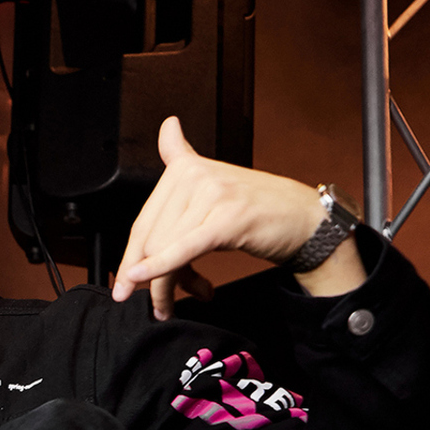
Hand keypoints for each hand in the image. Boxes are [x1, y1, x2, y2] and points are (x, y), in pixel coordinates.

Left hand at [111, 117, 341, 319]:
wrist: (306, 220)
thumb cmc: (259, 208)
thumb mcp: (216, 182)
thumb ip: (183, 157)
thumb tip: (167, 126)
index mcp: (187, 168)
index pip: (145, 221)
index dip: (130, 257)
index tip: (123, 283)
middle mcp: (196, 175)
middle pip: (151, 238)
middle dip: (149, 277)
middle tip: (158, 303)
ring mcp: (212, 195)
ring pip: (164, 250)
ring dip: (166, 286)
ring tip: (182, 300)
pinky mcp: (227, 218)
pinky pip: (184, 249)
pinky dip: (161, 269)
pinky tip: (145, 281)